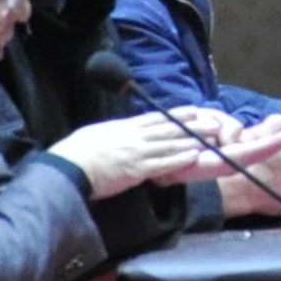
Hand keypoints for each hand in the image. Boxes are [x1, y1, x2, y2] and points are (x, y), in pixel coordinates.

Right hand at [47, 111, 236, 198]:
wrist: (68, 167)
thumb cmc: (75, 154)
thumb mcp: (96, 135)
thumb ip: (112, 133)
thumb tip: (117, 133)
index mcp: (123, 128)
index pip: (155, 118)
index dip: (176, 114)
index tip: (193, 110)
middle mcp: (133, 137)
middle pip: (168, 128)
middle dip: (192, 125)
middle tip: (212, 120)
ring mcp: (136, 152)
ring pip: (170, 144)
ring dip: (192, 140)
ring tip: (211, 137)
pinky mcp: (136, 170)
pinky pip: (163, 164)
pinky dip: (179, 159)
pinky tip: (194, 156)